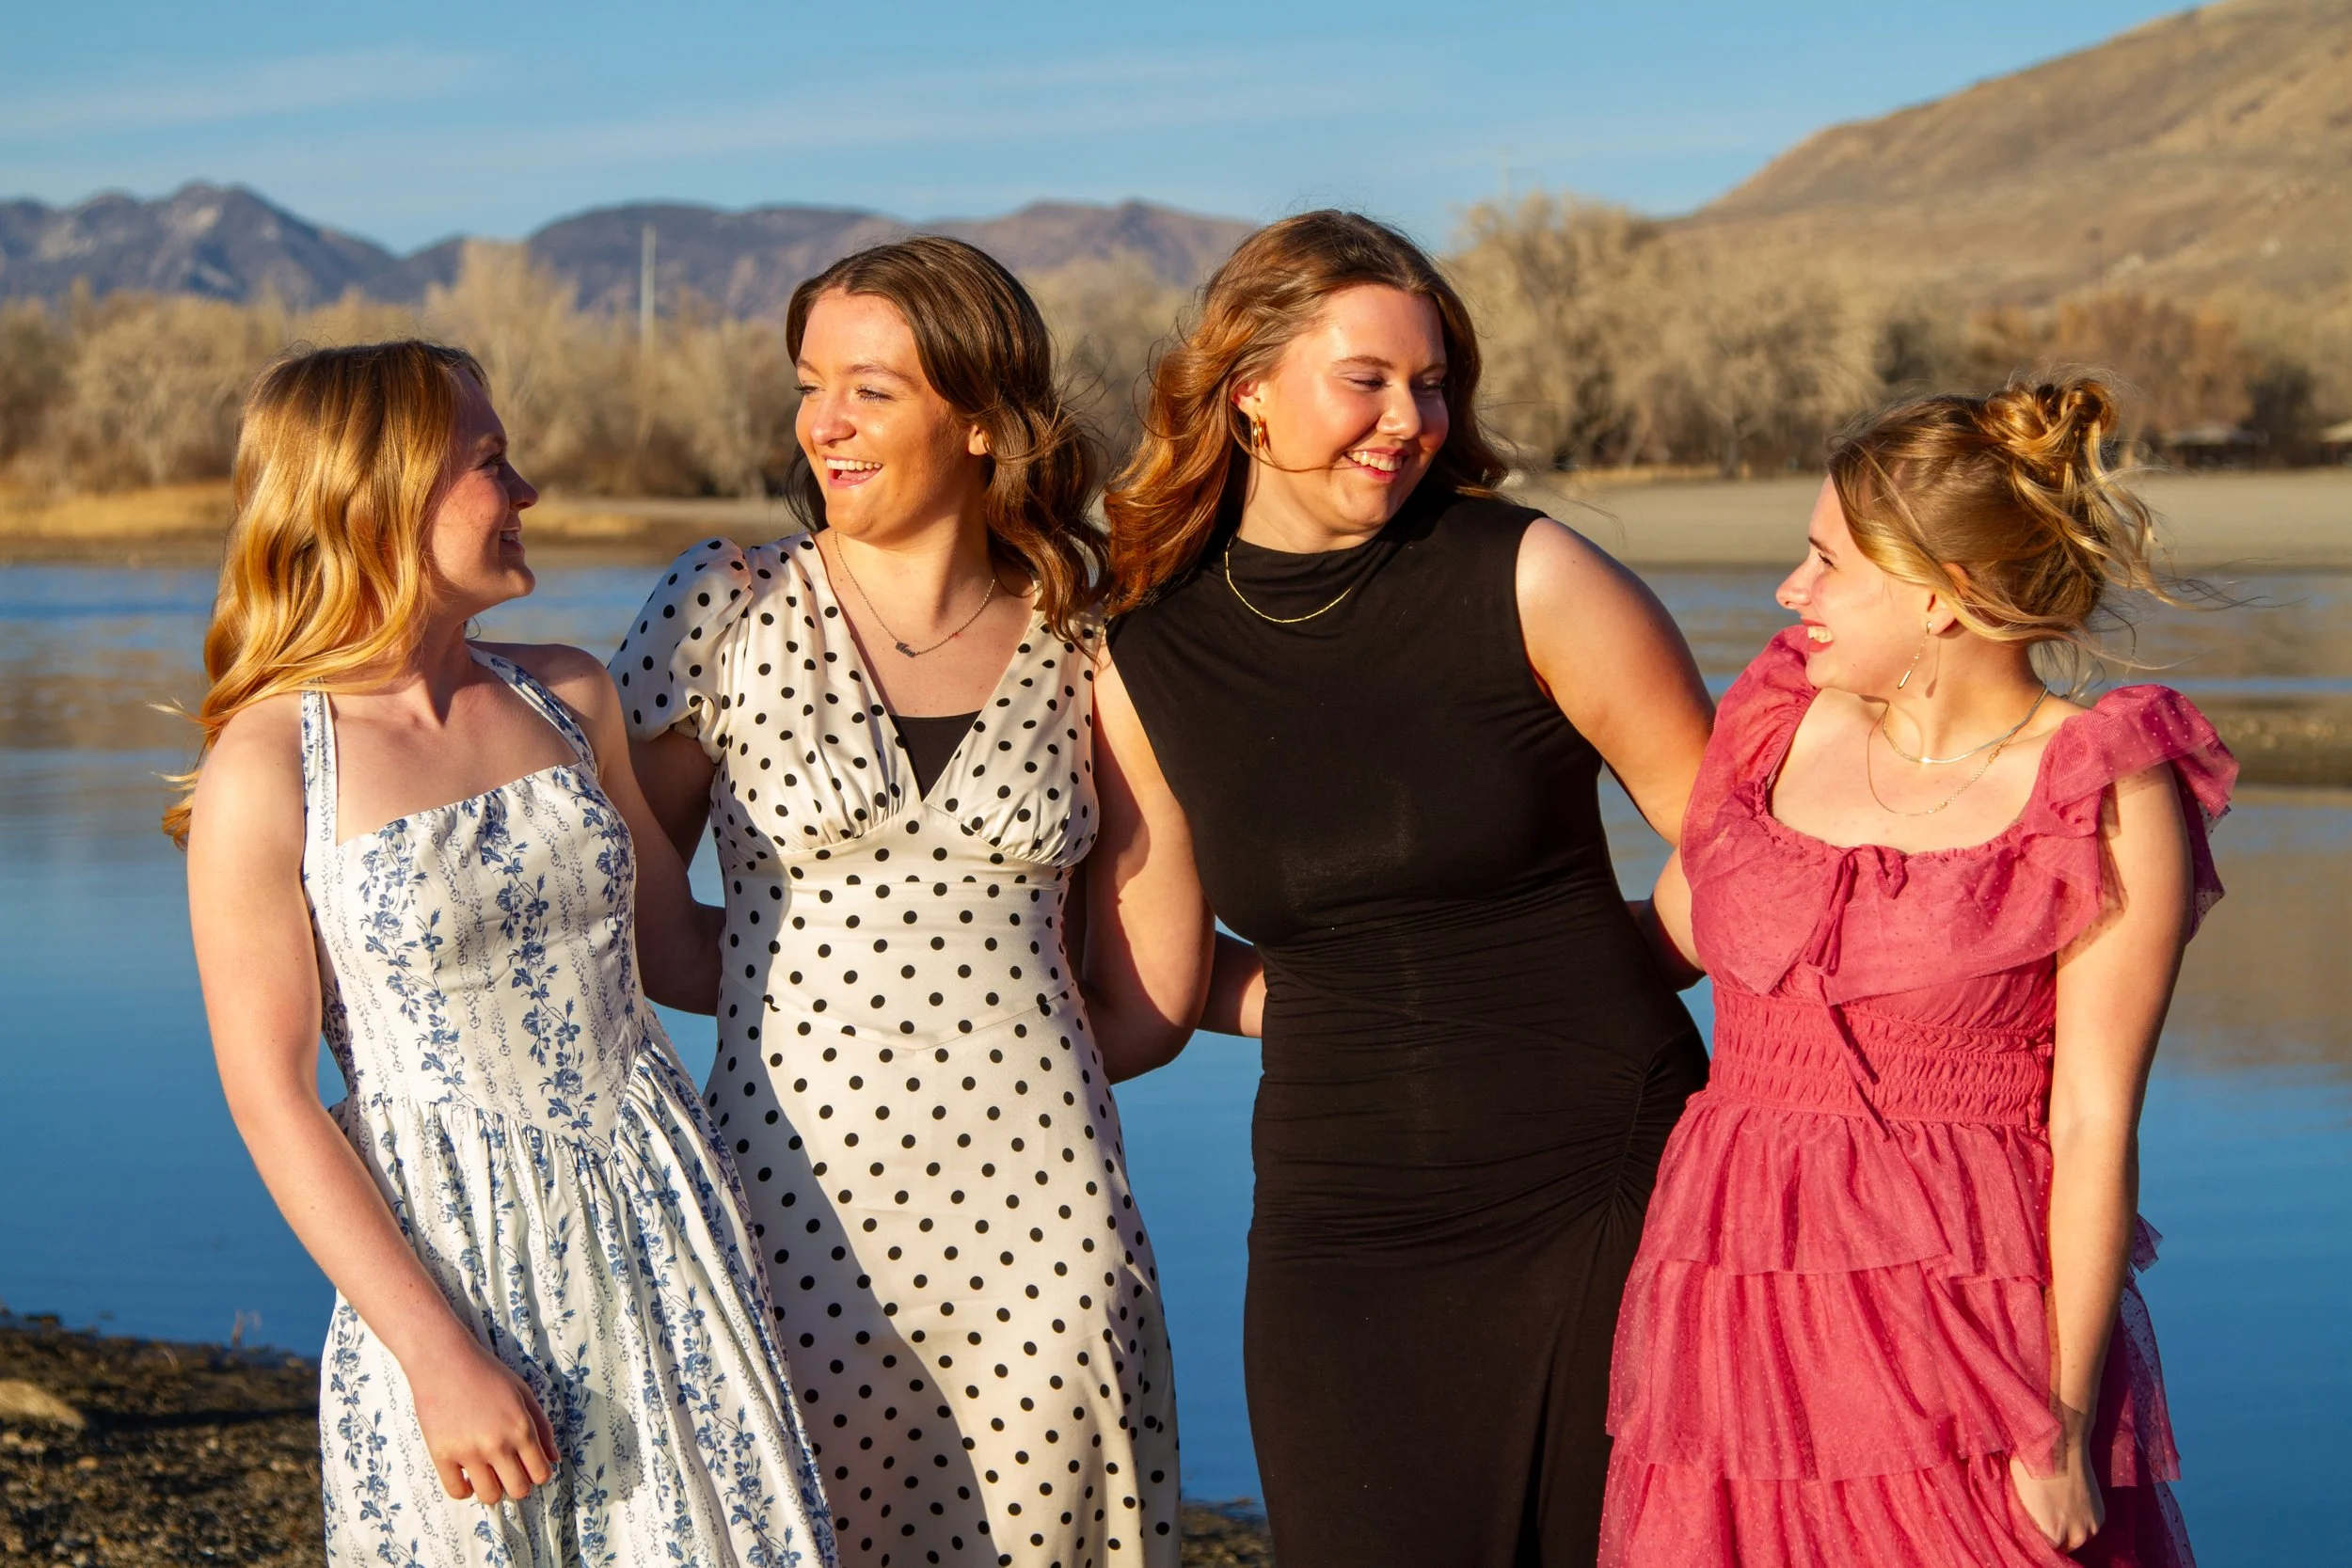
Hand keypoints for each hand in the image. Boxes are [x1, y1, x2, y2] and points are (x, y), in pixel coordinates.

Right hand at [407, 1334, 558, 1505]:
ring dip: (492, 1489)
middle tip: (509, 1471)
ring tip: (488, 1474)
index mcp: (521, 1428)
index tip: (529, 1467)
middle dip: (518, 1485)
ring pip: (489, 1496)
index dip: (538, 1474)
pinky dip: (464, 1490)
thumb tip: (554, 1458)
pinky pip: (456, 1492)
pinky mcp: (442, 1455)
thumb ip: (542, 1427)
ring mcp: (468, 1452)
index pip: (541, 1473)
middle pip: (518, 1490)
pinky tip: (466, 1477)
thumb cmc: (487, 1372)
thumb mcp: (524, 1392)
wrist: (444, 1361)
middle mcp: (498, 1444)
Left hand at [2010, 1441, 2104, 1554]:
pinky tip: (2067, 1508)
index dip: (2033, 1543)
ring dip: (2065, 1534)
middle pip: (2058, 1549)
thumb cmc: (2032, 1466)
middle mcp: (2074, 1536)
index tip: (2029, 1535)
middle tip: (2041, 1526)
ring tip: (2054, 1516)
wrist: (2061, 1444)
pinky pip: (2087, 1530)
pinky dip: (2078, 1524)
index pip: (2041, 1550)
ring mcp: (2090, 1528)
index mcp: (2050, 1533)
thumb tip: (2020, 1529)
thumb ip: (2024, 1519)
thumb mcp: (2017, 1495)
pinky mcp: (2099, 1518)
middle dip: (2049, 1540)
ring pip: (2074, 1541)